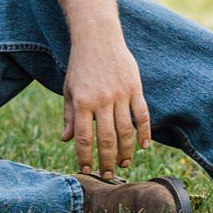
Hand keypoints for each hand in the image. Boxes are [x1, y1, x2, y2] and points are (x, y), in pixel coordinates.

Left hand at [61, 37, 150, 178]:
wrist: (97, 37)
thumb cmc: (80, 65)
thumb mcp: (69, 89)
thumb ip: (70, 115)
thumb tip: (66, 140)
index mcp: (82, 101)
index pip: (85, 137)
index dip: (85, 156)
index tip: (86, 170)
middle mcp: (102, 99)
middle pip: (107, 138)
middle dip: (107, 160)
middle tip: (108, 175)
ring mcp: (120, 94)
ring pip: (126, 131)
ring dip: (126, 152)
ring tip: (125, 164)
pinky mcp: (135, 88)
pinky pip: (143, 115)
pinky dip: (145, 132)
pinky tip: (144, 146)